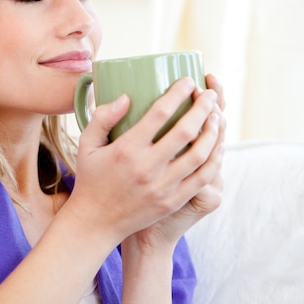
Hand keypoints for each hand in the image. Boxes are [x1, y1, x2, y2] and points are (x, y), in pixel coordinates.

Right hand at [67, 77, 222, 247]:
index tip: (188, 81)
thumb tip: (126, 97)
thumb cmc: (91, 178)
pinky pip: (202, 177)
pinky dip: (214, 158)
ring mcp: (163, 187)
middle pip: (185, 130)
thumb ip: (102, 117)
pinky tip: (217, 145)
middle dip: (203, 107)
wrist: (96, 221)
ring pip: (200, 154)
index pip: (159, 114)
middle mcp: (146, 168)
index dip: (178, 93)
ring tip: (217, 115)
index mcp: (126, 150)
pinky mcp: (173, 201)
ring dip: (213, 130)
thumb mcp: (86, 144)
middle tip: (210, 94)